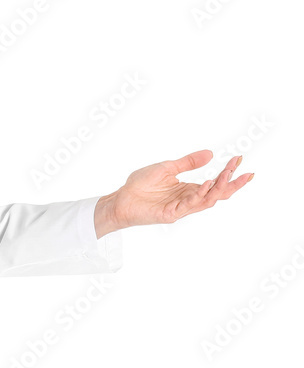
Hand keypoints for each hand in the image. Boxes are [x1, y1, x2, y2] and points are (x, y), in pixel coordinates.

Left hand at [101, 149, 254, 230]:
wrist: (121, 198)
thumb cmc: (140, 185)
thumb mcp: (166, 168)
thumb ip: (187, 163)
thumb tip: (210, 153)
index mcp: (188, 189)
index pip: (215, 183)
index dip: (228, 173)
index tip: (239, 159)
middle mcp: (188, 199)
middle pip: (217, 194)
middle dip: (232, 183)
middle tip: (246, 172)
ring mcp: (181, 208)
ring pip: (207, 200)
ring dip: (218, 188)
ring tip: (227, 174)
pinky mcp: (171, 214)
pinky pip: (189, 205)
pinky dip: (199, 194)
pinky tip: (206, 184)